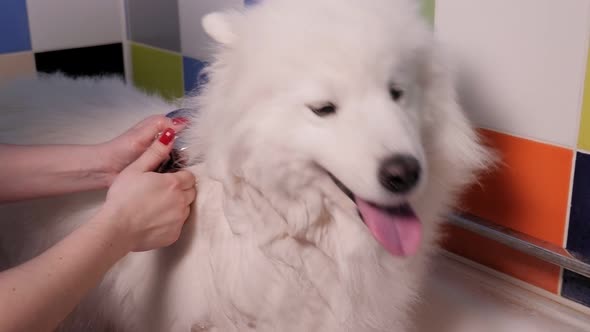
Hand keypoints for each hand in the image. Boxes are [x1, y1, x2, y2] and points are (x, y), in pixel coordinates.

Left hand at [97, 115, 188, 183]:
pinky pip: (175, 169)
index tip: (203, 138)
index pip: (182, 125)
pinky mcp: (161, 169)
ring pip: (181, 156)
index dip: (192, 130)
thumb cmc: (122, 150)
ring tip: (192, 168)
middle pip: (185, 142)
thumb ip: (161, 127)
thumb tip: (185, 121)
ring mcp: (163, 155)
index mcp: (159, 127)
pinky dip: (179, 172)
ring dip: (185, 162)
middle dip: (190, 149)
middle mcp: (164, 140)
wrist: (106, 170)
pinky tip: (184, 176)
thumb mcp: (142, 135)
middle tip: (197, 158)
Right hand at [98, 128, 196, 251]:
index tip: (166, 179)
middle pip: (190, 192)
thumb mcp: (136, 169)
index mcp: (174, 184)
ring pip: (186, 208)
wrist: (116, 228)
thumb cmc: (123, 197)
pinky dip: (170, 222)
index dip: (179, 176)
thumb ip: (155, 152)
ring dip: (177, 205)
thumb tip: (170, 135)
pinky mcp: (174, 235)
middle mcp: (181, 202)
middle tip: (160, 192)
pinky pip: (178, 225)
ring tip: (156, 206)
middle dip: (180, 190)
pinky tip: (154, 220)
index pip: (189, 176)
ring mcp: (179, 220)